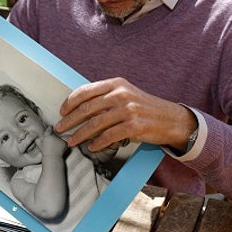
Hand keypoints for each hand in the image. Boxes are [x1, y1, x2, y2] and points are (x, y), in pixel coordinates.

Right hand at [38, 126, 67, 156]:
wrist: (52, 158)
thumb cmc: (45, 153)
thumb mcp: (40, 147)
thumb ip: (39, 142)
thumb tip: (37, 139)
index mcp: (47, 135)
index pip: (49, 128)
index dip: (50, 127)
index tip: (50, 126)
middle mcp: (54, 136)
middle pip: (54, 134)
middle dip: (53, 137)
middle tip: (52, 143)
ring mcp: (59, 139)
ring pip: (59, 138)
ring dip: (58, 141)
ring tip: (55, 148)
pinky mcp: (64, 142)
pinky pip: (63, 142)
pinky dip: (62, 145)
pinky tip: (59, 149)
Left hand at [55, 78, 196, 151]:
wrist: (171, 119)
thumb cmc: (144, 108)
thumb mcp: (126, 95)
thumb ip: (105, 98)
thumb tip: (79, 109)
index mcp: (116, 84)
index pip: (85, 91)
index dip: (70, 102)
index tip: (61, 111)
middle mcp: (121, 95)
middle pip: (87, 108)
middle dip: (69, 120)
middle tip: (60, 129)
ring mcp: (128, 110)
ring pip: (95, 124)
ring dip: (80, 134)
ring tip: (71, 141)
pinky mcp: (134, 126)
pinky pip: (109, 136)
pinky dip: (97, 143)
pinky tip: (91, 147)